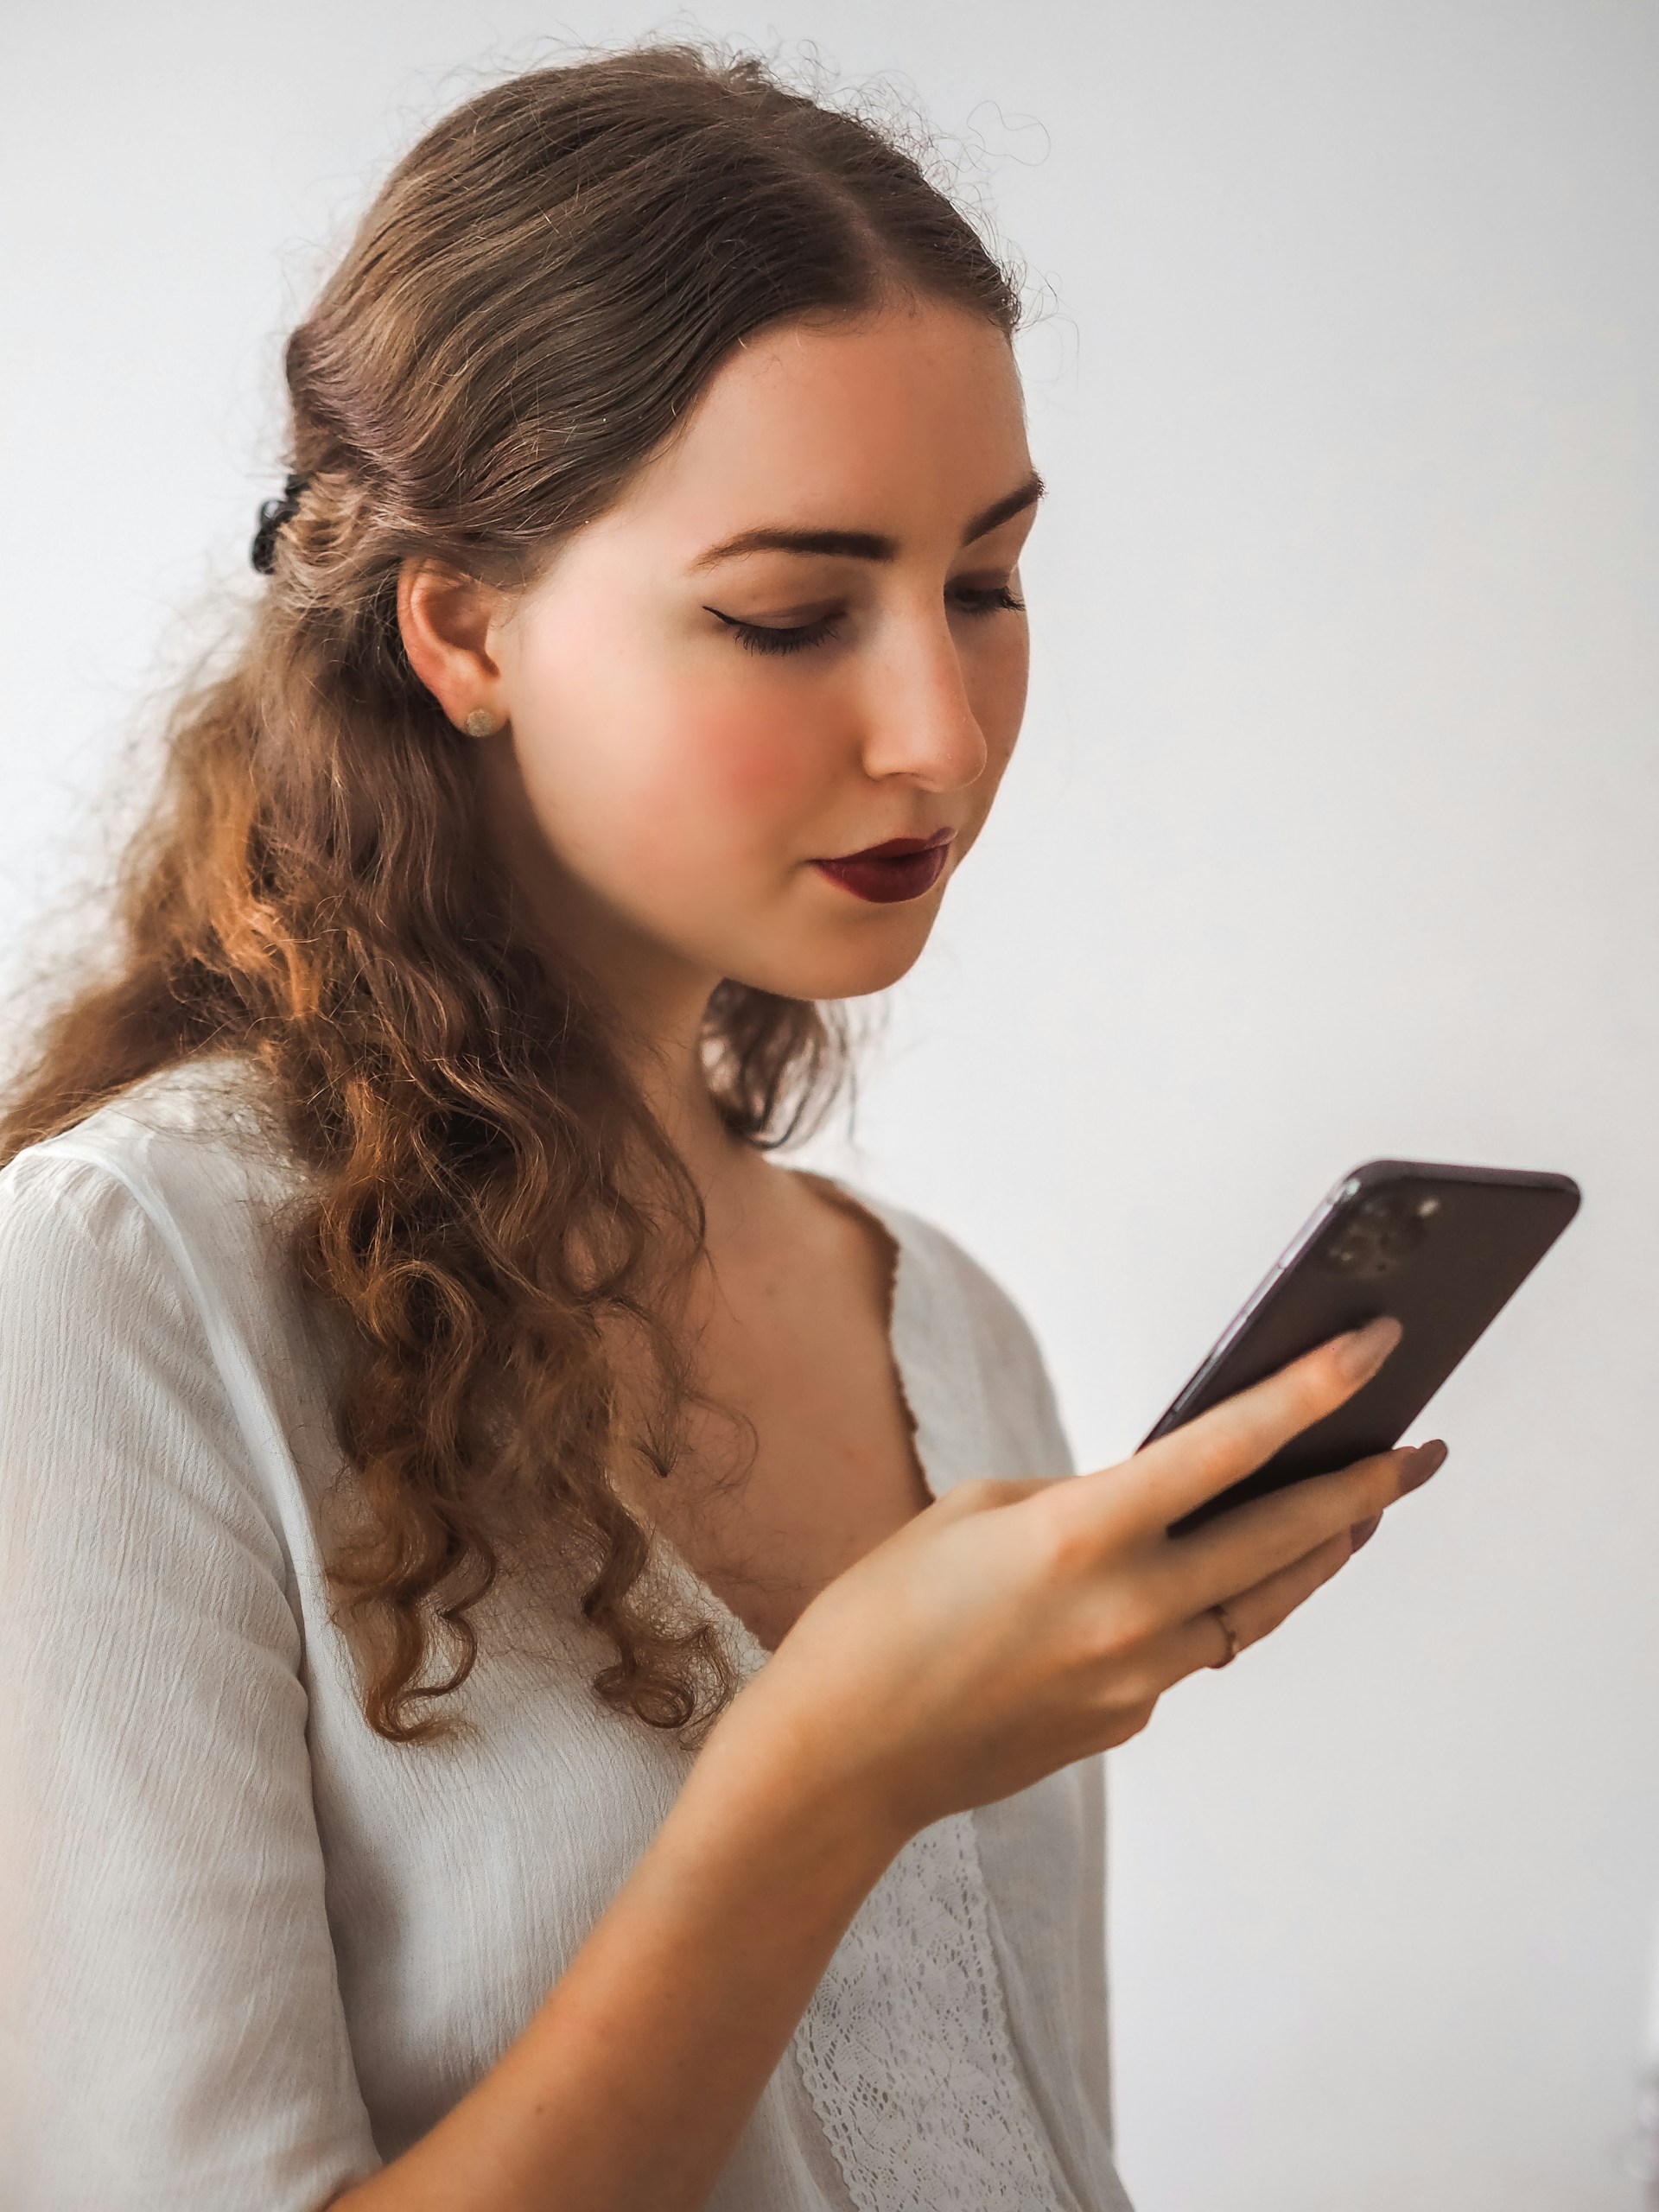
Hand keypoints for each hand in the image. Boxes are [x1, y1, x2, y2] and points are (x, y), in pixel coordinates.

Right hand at [725, 1316, 1441, 1843]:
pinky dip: (1214, 1606)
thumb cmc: (881, 1619)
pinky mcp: (1127, 1720)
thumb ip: (1079, 1500)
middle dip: (1363, 1486)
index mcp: (1083, 1534)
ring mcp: (1138, 1677)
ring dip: (1315, 1553)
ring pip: (1259, 1603)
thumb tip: (1152, 1508)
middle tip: (1417, 1449)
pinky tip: (1210, 1579)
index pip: (1230, 1447)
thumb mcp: (973, 1513)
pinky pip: (1192, 1649)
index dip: (1313, 1389)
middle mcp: (1130, 1609)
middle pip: (1284, 1539)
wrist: (840, 1758)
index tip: (1373, 1342)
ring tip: (1358, 1510)